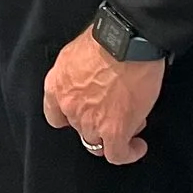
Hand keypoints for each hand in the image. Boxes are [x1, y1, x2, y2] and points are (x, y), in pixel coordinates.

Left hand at [42, 28, 165, 165]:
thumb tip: (91, 83)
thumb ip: (77, 74)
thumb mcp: (76, 52)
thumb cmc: (107, 38)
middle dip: (98, 121)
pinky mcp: (114, 130)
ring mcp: (90, 121)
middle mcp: (69, 106)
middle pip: (80, 128)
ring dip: (113, 135)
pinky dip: (128, 153)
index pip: (55, 115)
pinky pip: (117, 154)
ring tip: (130, 121)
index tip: (84, 113)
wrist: (127, 41)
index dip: (70, 117)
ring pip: (97, 143)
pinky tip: (137, 146)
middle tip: (116, 110)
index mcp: (57, 85)